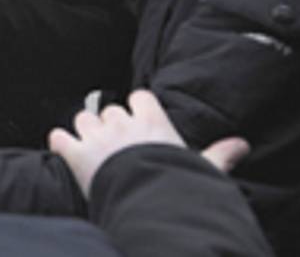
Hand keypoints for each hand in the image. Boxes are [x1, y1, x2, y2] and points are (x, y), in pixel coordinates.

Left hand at [48, 90, 250, 198]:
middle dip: (111, 123)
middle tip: (118, 143)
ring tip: (94, 148)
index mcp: (152, 122)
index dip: (139, 107)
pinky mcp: (74, 153)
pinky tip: (65, 150)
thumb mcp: (204, 169)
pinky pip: (58, 137)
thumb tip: (241, 144)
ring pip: (83, 118)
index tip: (141, 118)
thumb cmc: (177, 183)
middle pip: (110, 109)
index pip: (140, 97)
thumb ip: (219, 154)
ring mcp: (95, 136)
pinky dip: (60, 143)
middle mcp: (121, 122)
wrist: (148, 201)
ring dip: (86, 131)